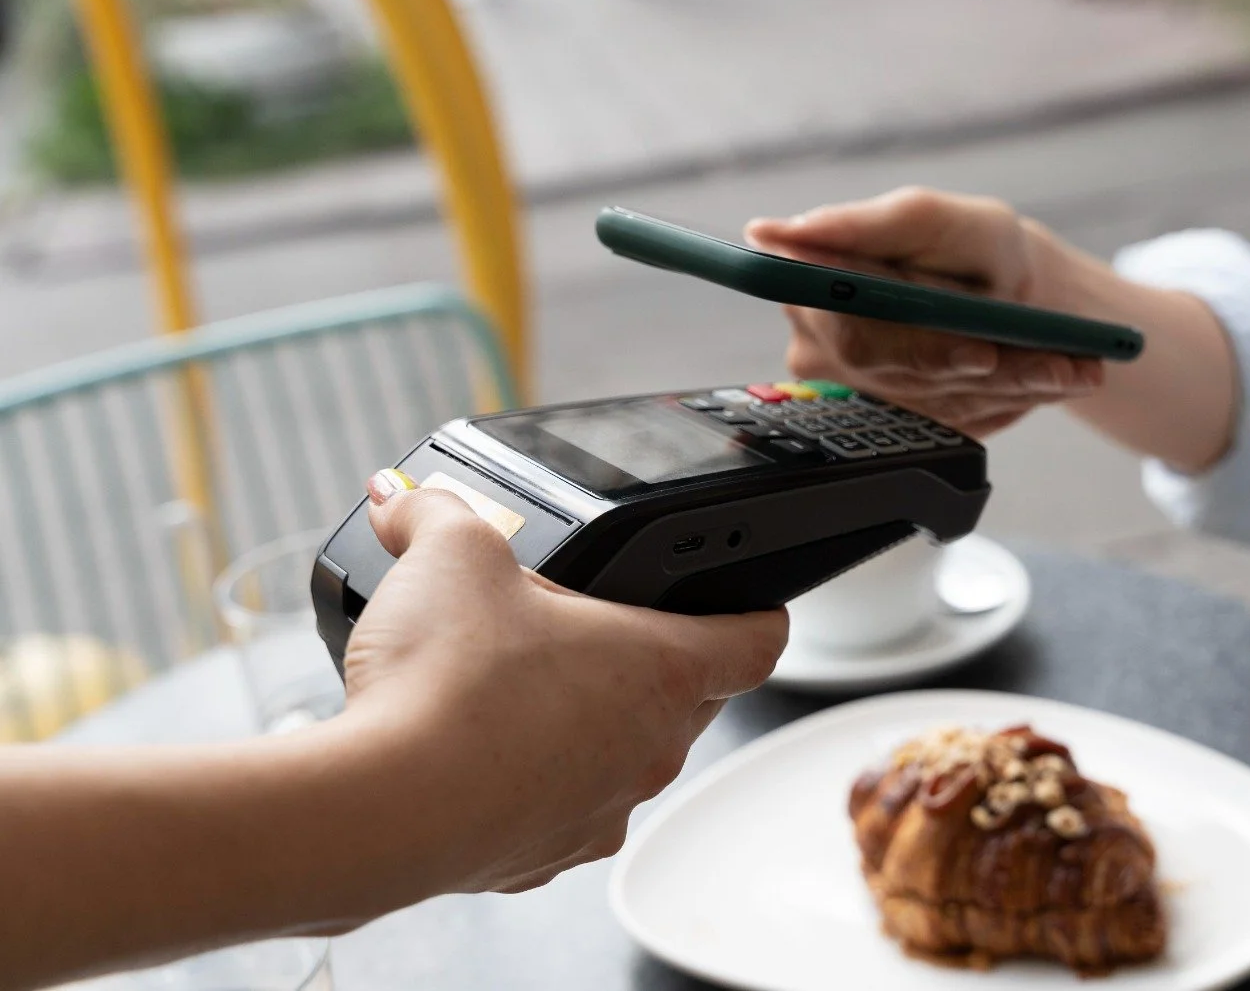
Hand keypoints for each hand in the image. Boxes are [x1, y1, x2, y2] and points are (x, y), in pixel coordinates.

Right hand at [344, 469, 788, 896]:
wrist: (384, 809)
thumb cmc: (448, 687)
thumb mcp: (450, 556)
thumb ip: (437, 512)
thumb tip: (406, 496)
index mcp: (663, 669)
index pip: (758, 640)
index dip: (761, 611)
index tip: (755, 602)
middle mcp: (650, 749)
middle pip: (690, 697)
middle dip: (653, 658)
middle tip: (597, 625)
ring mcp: (600, 810)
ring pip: (624, 756)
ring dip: (592, 721)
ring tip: (526, 684)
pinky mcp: (542, 856)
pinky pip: (561, 806)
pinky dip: (536, 777)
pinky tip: (479, 747)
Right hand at [746, 187, 1108, 436]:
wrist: (1005, 284)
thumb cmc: (964, 242)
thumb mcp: (926, 217)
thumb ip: (861, 224)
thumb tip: (774, 233)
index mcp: (812, 288)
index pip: (852, 337)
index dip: (918, 352)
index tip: (981, 355)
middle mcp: (825, 348)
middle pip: (905, 380)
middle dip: (987, 372)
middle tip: (1059, 364)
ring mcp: (865, 391)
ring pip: (944, 404)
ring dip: (1016, 386)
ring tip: (1076, 368)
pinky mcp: (906, 419)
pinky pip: (961, 422)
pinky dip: (1016, 400)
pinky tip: (1056, 378)